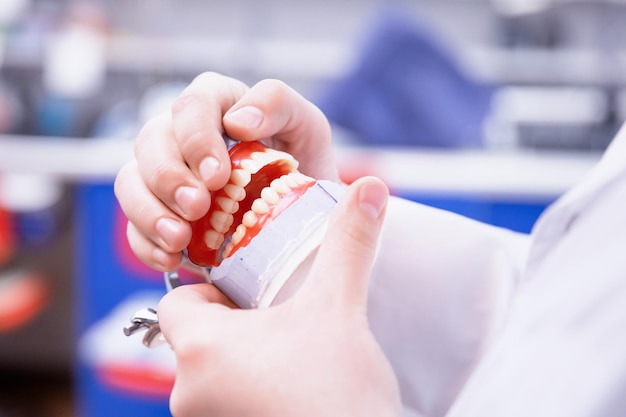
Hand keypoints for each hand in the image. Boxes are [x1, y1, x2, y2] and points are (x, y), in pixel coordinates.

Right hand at [114, 72, 339, 271]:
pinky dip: (146, 244)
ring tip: (179, 240)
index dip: (196, 140)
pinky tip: (170, 258)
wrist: (298, 213)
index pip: (191, 106)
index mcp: (215, 103)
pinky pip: (133, 226)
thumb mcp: (306, 128)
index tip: (217, 177)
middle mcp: (180, 133)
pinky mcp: (158, 212)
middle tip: (196, 208)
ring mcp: (163, 173)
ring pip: (130, 182)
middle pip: (150, 143)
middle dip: (168, 178)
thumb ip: (278, 105)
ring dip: (149, 212)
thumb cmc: (301, 163)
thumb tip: (238, 120)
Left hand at [158, 177, 400, 416]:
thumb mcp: (341, 308)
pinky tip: (290, 386)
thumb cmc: (340, 390)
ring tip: (289, 353)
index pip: (177, 302)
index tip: (250, 291)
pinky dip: (248, 389)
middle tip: (278, 317)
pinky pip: (224, 402)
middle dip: (234, 323)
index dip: (212, 290)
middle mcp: (187, 393)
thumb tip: (370, 187)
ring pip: (211, 374)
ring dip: (242, 358)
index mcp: (201, 348)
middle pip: (196, 338)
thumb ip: (349, 244)